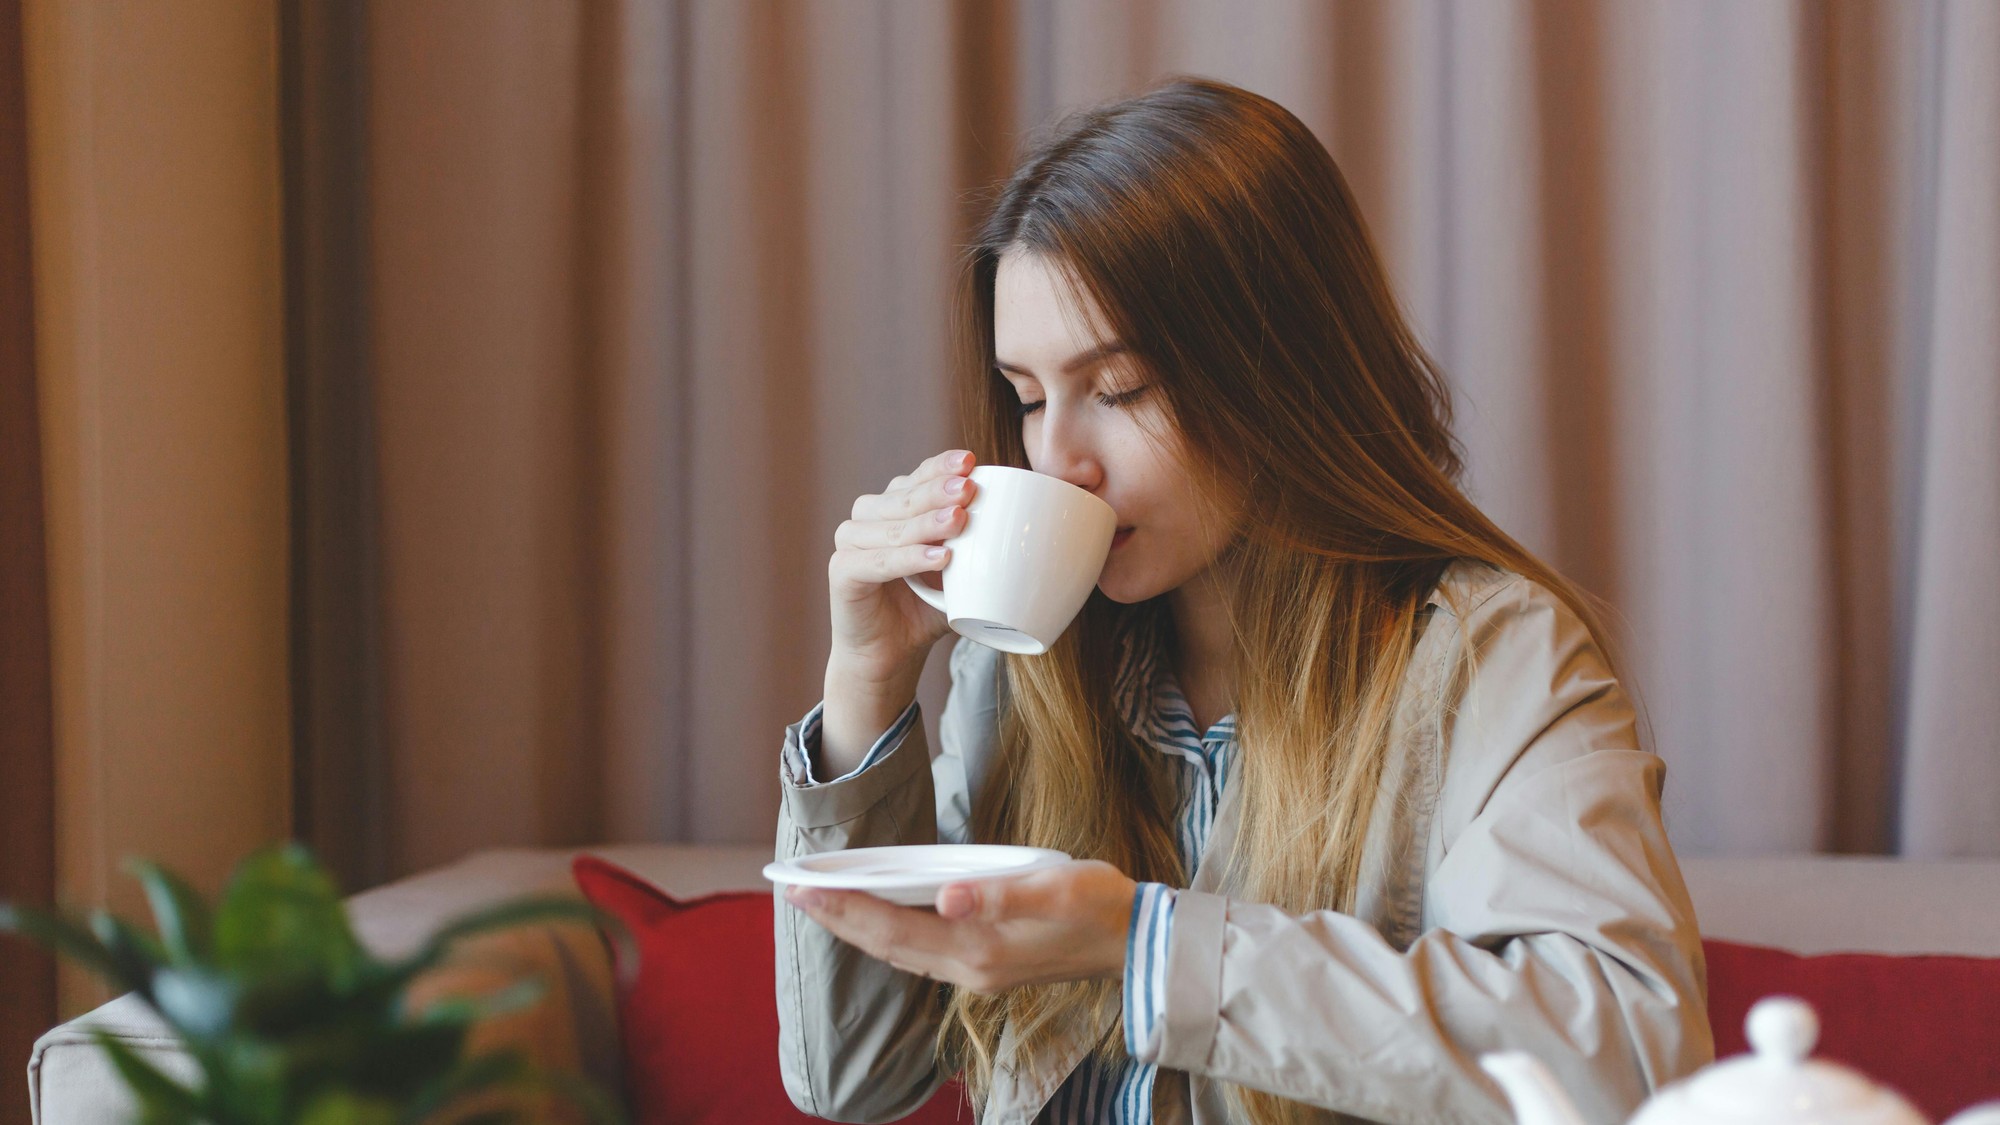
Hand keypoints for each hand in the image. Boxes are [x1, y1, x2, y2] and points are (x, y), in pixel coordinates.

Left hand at [782, 860, 1137, 994]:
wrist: (1137, 942)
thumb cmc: (1102, 905)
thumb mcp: (1060, 887)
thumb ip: (1002, 894)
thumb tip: (946, 895)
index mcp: (978, 949)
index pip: (893, 928)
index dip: (845, 908)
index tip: (802, 888)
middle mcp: (968, 969)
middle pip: (885, 945)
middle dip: (837, 919)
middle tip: (791, 891)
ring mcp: (975, 972)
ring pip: (898, 953)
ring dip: (857, 928)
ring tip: (820, 902)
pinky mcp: (985, 966)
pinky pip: (918, 953)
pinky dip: (886, 933)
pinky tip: (875, 916)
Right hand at [826, 449, 978, 685]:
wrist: (890, 654)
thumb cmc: (925, 608)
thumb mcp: (958, 571)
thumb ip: (974, 545)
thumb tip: (1019, 522)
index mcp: (894, 506)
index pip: (918, 477)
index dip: (942, 467)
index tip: (972, 462)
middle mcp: (867, 517)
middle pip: (904, 497)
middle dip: (938, 491)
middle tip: (968, 489)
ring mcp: (850, 542)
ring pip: (892, 526)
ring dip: (927, 523)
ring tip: (959, 521)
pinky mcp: (842, 572)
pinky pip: (878, 562)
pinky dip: (909, 558)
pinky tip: (939, 558)